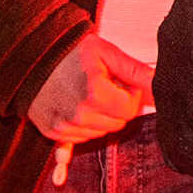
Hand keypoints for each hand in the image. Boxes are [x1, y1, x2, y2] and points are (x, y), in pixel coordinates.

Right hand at [27, 30, 152, 145]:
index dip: (130, 94)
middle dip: (117, 106)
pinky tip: (71, 131)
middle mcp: (79, 115)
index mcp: (95, 95)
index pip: (130, 109)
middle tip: (105, 87)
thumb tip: (160, 82)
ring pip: (100, 133)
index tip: (119, 81)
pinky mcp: (52, 132)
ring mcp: (64, 126)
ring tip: (89, 94)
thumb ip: (135, 70)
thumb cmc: (72, 52)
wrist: (32, 58)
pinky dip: (82, 130)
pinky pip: (78, 141)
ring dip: (101, 117)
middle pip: (117, 123)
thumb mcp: (106, 53)